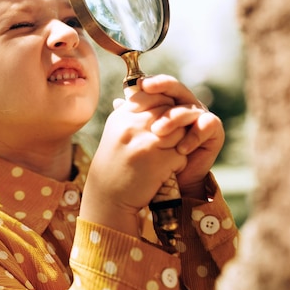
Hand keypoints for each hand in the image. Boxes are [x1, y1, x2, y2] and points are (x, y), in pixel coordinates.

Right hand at [80, 83, 189, 234]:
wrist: (107, 196)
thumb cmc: (114, 163)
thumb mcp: (117, 132)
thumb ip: (133, 112)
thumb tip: (153, 93)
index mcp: (122, 116)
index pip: (154, 96)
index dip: (164, 107)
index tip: (161, 121)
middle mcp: (132, 125)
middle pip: (170, 113)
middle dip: (173, 127)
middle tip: (163, 143)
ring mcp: (146, 143)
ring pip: (180, 133)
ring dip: (177, 146)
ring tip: (162, 157)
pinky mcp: (159, 161)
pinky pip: (182, 155)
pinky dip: (177, 164)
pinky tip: (162, 172)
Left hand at [140, 75, 224, 198]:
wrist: (175, 179)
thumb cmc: (156, 155)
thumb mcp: (142, 134)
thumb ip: (133, 117)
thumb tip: (117, 102)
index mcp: (168, 101)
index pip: (159, 85)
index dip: (150, 82)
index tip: (137, 85)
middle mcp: (185, 104)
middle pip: (175, 87)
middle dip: (161, 86)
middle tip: (147, 88)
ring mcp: (200, 115)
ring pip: (187, 108)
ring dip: (172, 118)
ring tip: (157, 132)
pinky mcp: (214, 130)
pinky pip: (206, 125)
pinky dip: (193, 136)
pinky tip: (181, 149)